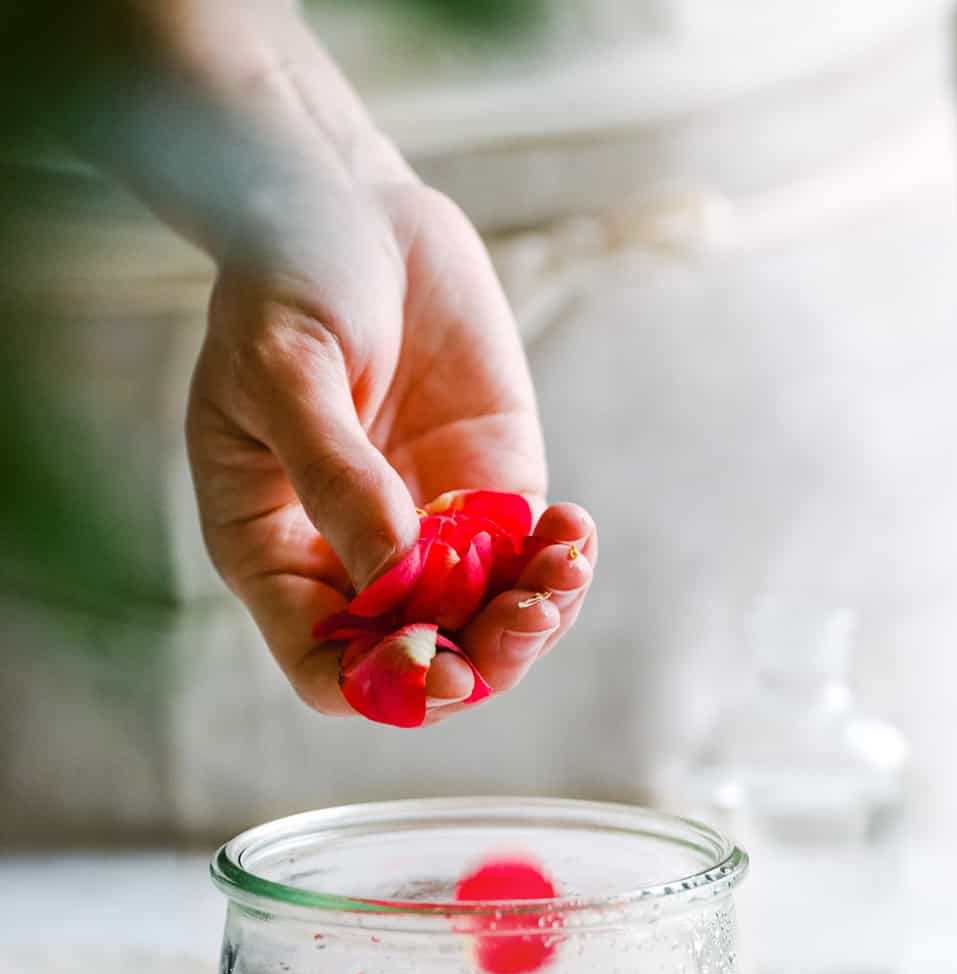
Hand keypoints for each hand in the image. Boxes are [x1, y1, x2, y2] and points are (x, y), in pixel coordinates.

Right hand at [187, 172, 596, 717]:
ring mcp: (429, 532)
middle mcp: (355, 561)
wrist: (349, 204)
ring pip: (488, 625)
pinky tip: (576, 530)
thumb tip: (399, 580)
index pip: (331, 669)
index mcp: (280, 554)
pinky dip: (563, 565)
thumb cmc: (285, 283)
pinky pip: (532, 563)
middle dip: (481, 659)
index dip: (384, 686)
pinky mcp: (490, 492)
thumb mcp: (287, 372)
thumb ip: (338, 478)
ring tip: (566, 566)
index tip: (433, 659)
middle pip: (426, 664)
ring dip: (536, 618)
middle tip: (530, 614)